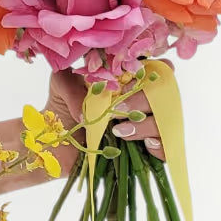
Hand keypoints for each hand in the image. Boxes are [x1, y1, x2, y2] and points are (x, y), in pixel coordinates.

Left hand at [46, 67, 166, 160]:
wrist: (55, 139)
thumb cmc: (62, 106)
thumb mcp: (61, 85)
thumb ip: (72, 86)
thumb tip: (86, 111)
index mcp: (128, 80)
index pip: (156, 69)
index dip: (156, 71)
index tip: (135, 79)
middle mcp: (141, 102)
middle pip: (162, 96)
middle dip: (141, 101)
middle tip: (117, 110)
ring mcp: (143, 126)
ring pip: (165, 122)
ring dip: (146, 125)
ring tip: (119, 130)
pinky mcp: (142, 150)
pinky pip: (165, 149)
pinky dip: (160, 147)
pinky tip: (144, 145)